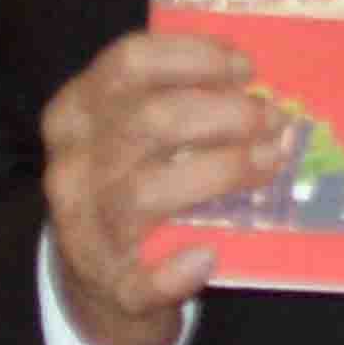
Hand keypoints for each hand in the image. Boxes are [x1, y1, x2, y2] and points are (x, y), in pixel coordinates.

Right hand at [38, 28, 290, 344]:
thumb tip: (250, 81)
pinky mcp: (110, 287)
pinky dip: (177, 270)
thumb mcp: (128, 134)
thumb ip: (171, 102)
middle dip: (224, 115)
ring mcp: (83, 228)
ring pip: (147, 191)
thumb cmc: (128, 186)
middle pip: (147, 122)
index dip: (194, 58)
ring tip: (268, 161)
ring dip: (220, 172)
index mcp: (75, 113)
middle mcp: (71, 165)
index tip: (246, 67)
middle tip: (272, 119)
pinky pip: (143, 280)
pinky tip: (207, 257)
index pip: (129, 63)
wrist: (97, 282)